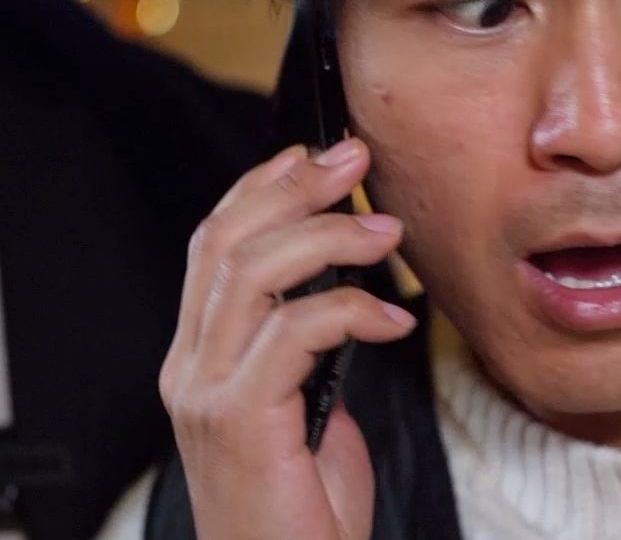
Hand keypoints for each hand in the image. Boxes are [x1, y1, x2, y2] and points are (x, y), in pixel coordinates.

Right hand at [159, 138, 414, 539]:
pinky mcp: (237, 420)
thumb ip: (306, 348)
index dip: (262, 187)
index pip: (215, 245)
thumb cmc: (304, 503)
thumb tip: (345, 287)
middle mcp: (190, 367)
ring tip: (388, 231)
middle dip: (294, 188)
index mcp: (202, 356)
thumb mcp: (307, 406)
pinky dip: (353, 312)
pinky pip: (294, 332)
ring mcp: (204, 392)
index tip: (314, 153)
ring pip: (252, 273)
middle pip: (226, 242)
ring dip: (328, 237)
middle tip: (355, 160)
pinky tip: (395, 323)